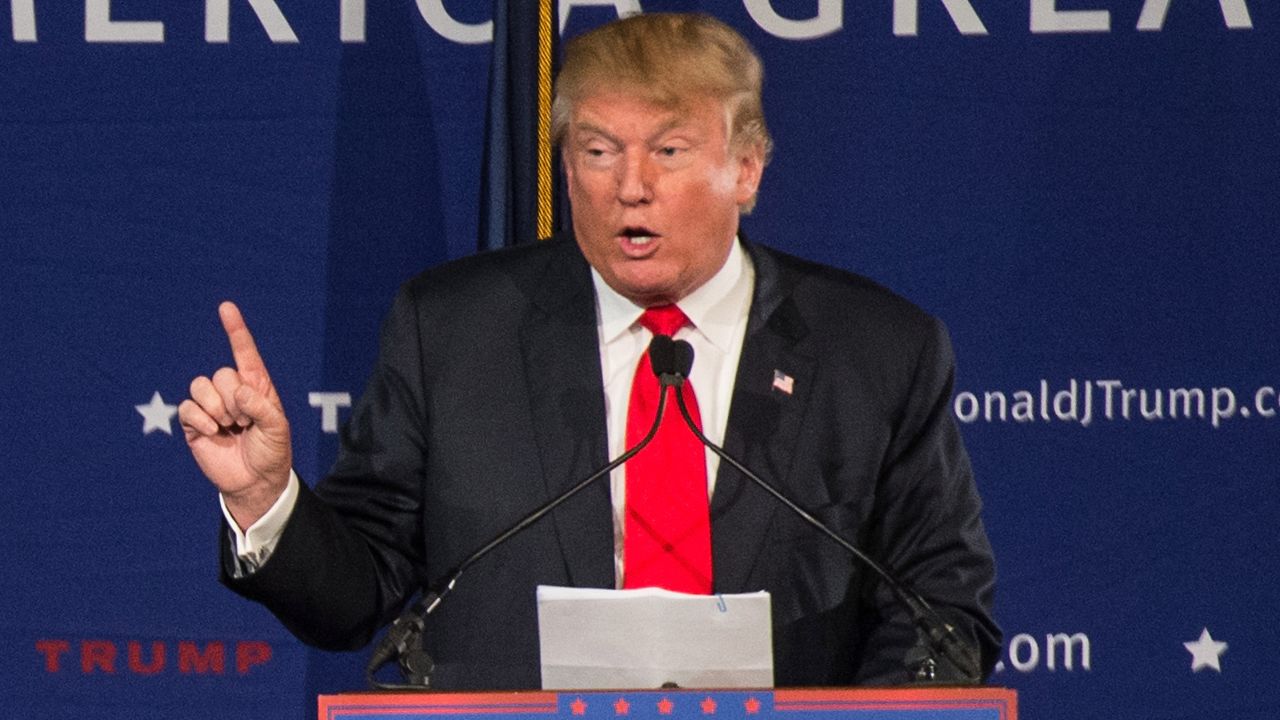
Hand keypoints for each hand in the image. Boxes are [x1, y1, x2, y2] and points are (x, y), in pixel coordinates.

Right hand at [179, 301, 292, 529]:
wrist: (255, 481)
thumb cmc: (272, 452)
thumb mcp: (278, 428)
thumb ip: (262, 407)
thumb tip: (238, 392)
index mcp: (256, 386)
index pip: (244, 353)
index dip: (235, 330)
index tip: (226, 307)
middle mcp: (232, 392)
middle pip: (221, 373)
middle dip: (234, 399)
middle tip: (245, 422)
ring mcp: (212, 407)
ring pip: (201, 386)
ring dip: (217, 408)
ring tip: (231, 427)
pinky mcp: (195, 424)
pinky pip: (188, 408)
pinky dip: (202, 420)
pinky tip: (215, 433)